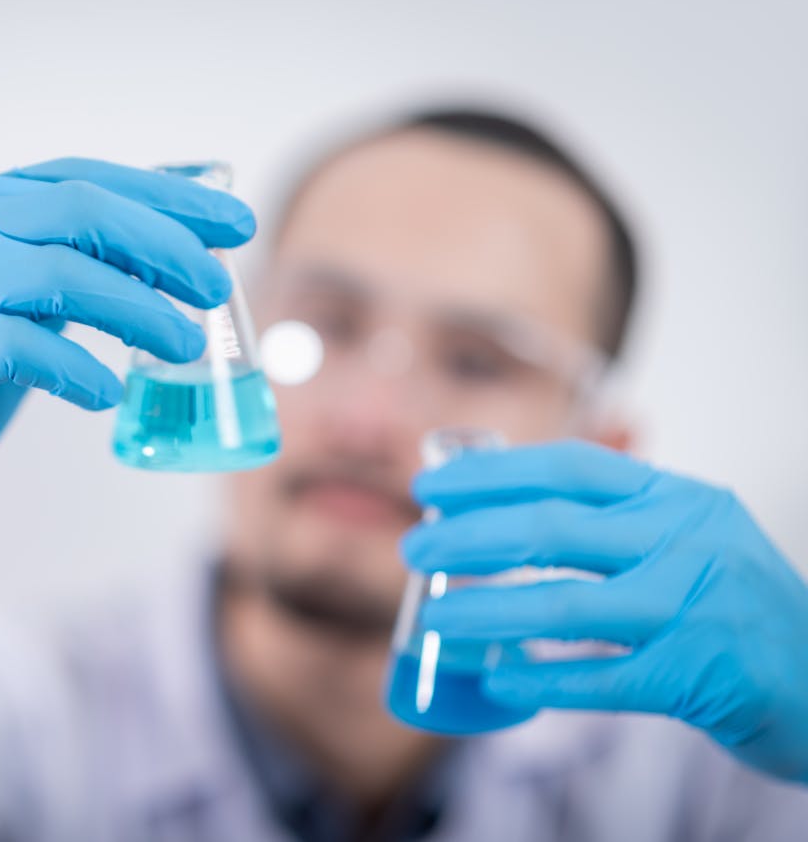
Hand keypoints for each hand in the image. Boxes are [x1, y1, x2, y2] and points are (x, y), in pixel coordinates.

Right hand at [0, 158, 254, 571]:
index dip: (162, 196)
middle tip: (216, 287)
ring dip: (137, 311)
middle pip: (73, 213)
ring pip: (55, 274)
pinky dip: (77, 371)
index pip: (77, 179)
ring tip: (184, 347)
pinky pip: (21, 348)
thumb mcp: (26, 305)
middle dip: (162, 246)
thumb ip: (80, 264)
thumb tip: (184, 243)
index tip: (233, 222)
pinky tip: (104, 395)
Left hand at [401, 440, 807, 783]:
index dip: (490, 475)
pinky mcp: (696, 676)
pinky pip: (599, 679)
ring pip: (563, 605)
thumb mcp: (689, 535)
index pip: (568, 468)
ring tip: (432, 621)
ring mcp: (694, 608)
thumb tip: (500, 510)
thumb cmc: (735, 603)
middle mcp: (687, 541)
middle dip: (468, 538)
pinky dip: (541, 681)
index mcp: (677, 497)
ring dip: (485, 613)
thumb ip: (615, 518)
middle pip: (551, 530)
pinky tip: (496, 680)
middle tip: (414, 550)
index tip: (431, 489)